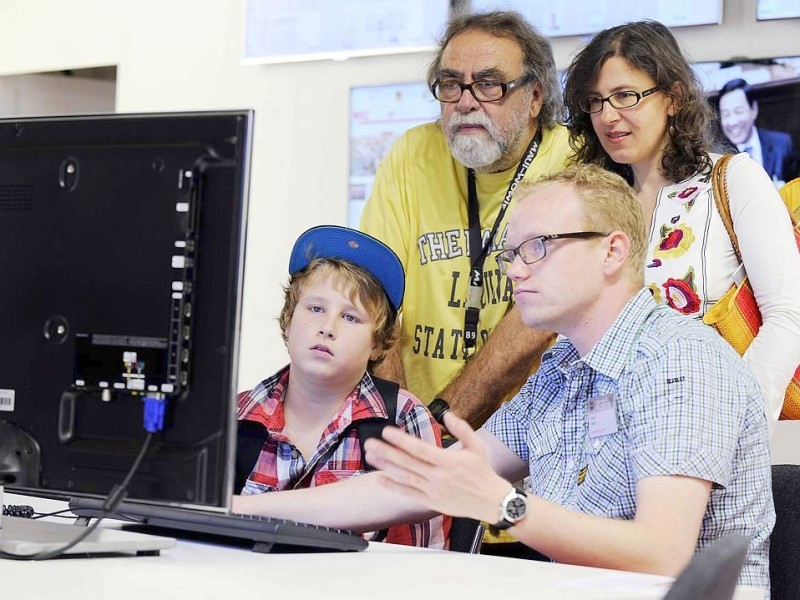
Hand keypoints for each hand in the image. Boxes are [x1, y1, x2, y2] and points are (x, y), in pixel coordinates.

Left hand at [364, 411, 510, 522]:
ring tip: (370, 457)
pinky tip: (381, 479)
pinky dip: (394, 487)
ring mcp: (432, 490)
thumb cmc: (483, 472)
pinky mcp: (430, 502)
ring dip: (386, 467)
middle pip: (407, 463)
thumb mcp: (477, 446)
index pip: (419, 449)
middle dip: (386, 452)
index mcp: (447, 461)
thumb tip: (446, 414)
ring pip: (404, 478)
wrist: (491, 502)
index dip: (401, 440)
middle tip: (369, 443)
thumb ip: (461, 428)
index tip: (387, 431)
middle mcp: (437, 476)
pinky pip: (408, 493)